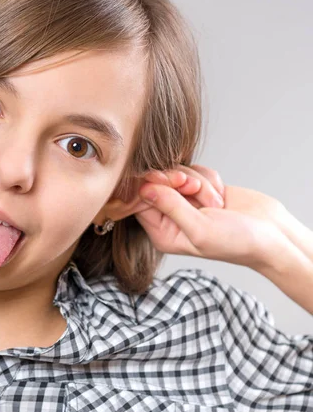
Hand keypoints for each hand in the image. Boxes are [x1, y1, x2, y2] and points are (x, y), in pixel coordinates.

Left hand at [135, 164, 287, 269]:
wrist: (272, 235)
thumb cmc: (237, 242)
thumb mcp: (200, 229)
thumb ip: (171, 207)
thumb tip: (144, 188)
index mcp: (161, 232)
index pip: (139, 202)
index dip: (154, 185)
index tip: (175, 183)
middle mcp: (169, 216)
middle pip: (156, 182)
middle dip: (178, 180)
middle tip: (194, 188)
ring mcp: (184, 201)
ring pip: (177, 172)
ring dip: (199, 181)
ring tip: (215, 202)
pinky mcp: (200, 188)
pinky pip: (194, 169)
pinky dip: (209, 178)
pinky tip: (221, 194)